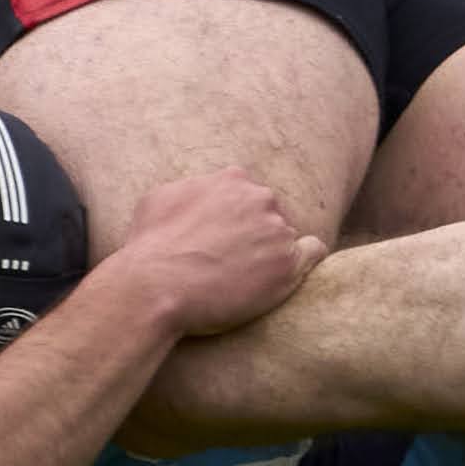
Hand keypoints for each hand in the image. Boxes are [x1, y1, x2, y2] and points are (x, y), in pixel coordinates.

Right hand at [109, 168, 325, 339]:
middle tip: (232, 260)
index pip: (247, 193)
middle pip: (269, 213)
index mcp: (232, 180)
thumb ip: (190, 188)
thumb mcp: (159, 198)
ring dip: (270, 253)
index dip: (235, 217)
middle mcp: (260, 199)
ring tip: (244, 278)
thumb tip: (199, 192)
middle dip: (255, 233)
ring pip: (285, 236)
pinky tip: (289, 272)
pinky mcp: (287, 265)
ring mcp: (277, 231)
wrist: (156, 286)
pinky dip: (306, 259)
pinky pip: (313, 252)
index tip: (223, 237)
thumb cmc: (150, 246)